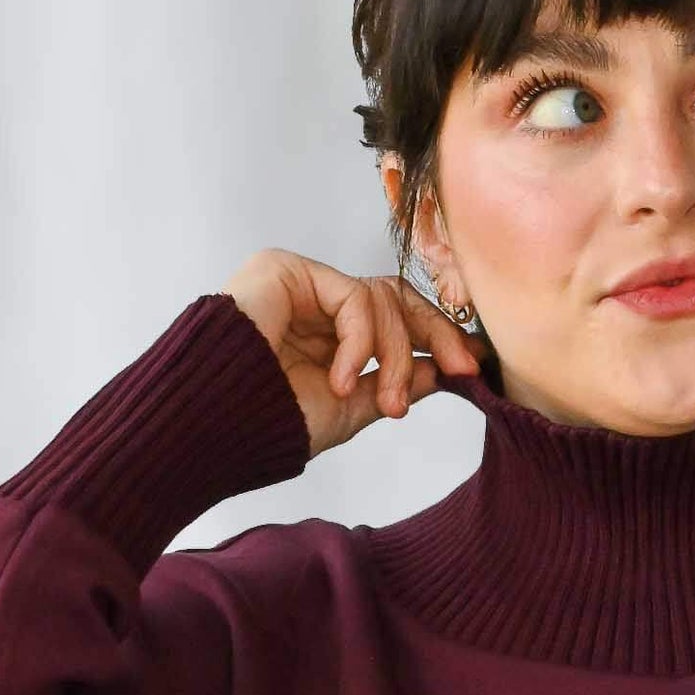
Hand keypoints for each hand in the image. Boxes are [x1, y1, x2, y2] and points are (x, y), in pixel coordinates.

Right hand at [221, 249, 490, 460]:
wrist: (221, 425)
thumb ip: (396, 382)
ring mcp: (301, 281)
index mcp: (330, 330)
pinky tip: (341, 379)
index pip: (396, 315)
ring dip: (395, 356)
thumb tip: (442, 370)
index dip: (439, 335)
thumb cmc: (275, 422)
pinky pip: (352, 297)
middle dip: (437, 334)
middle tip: (459, 370)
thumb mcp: (355, 406)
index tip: (473, 365)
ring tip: (384, 402)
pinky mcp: (286, 269)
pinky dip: (359, 343)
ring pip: (381, 300)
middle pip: (396, 296)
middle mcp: (316, 300)